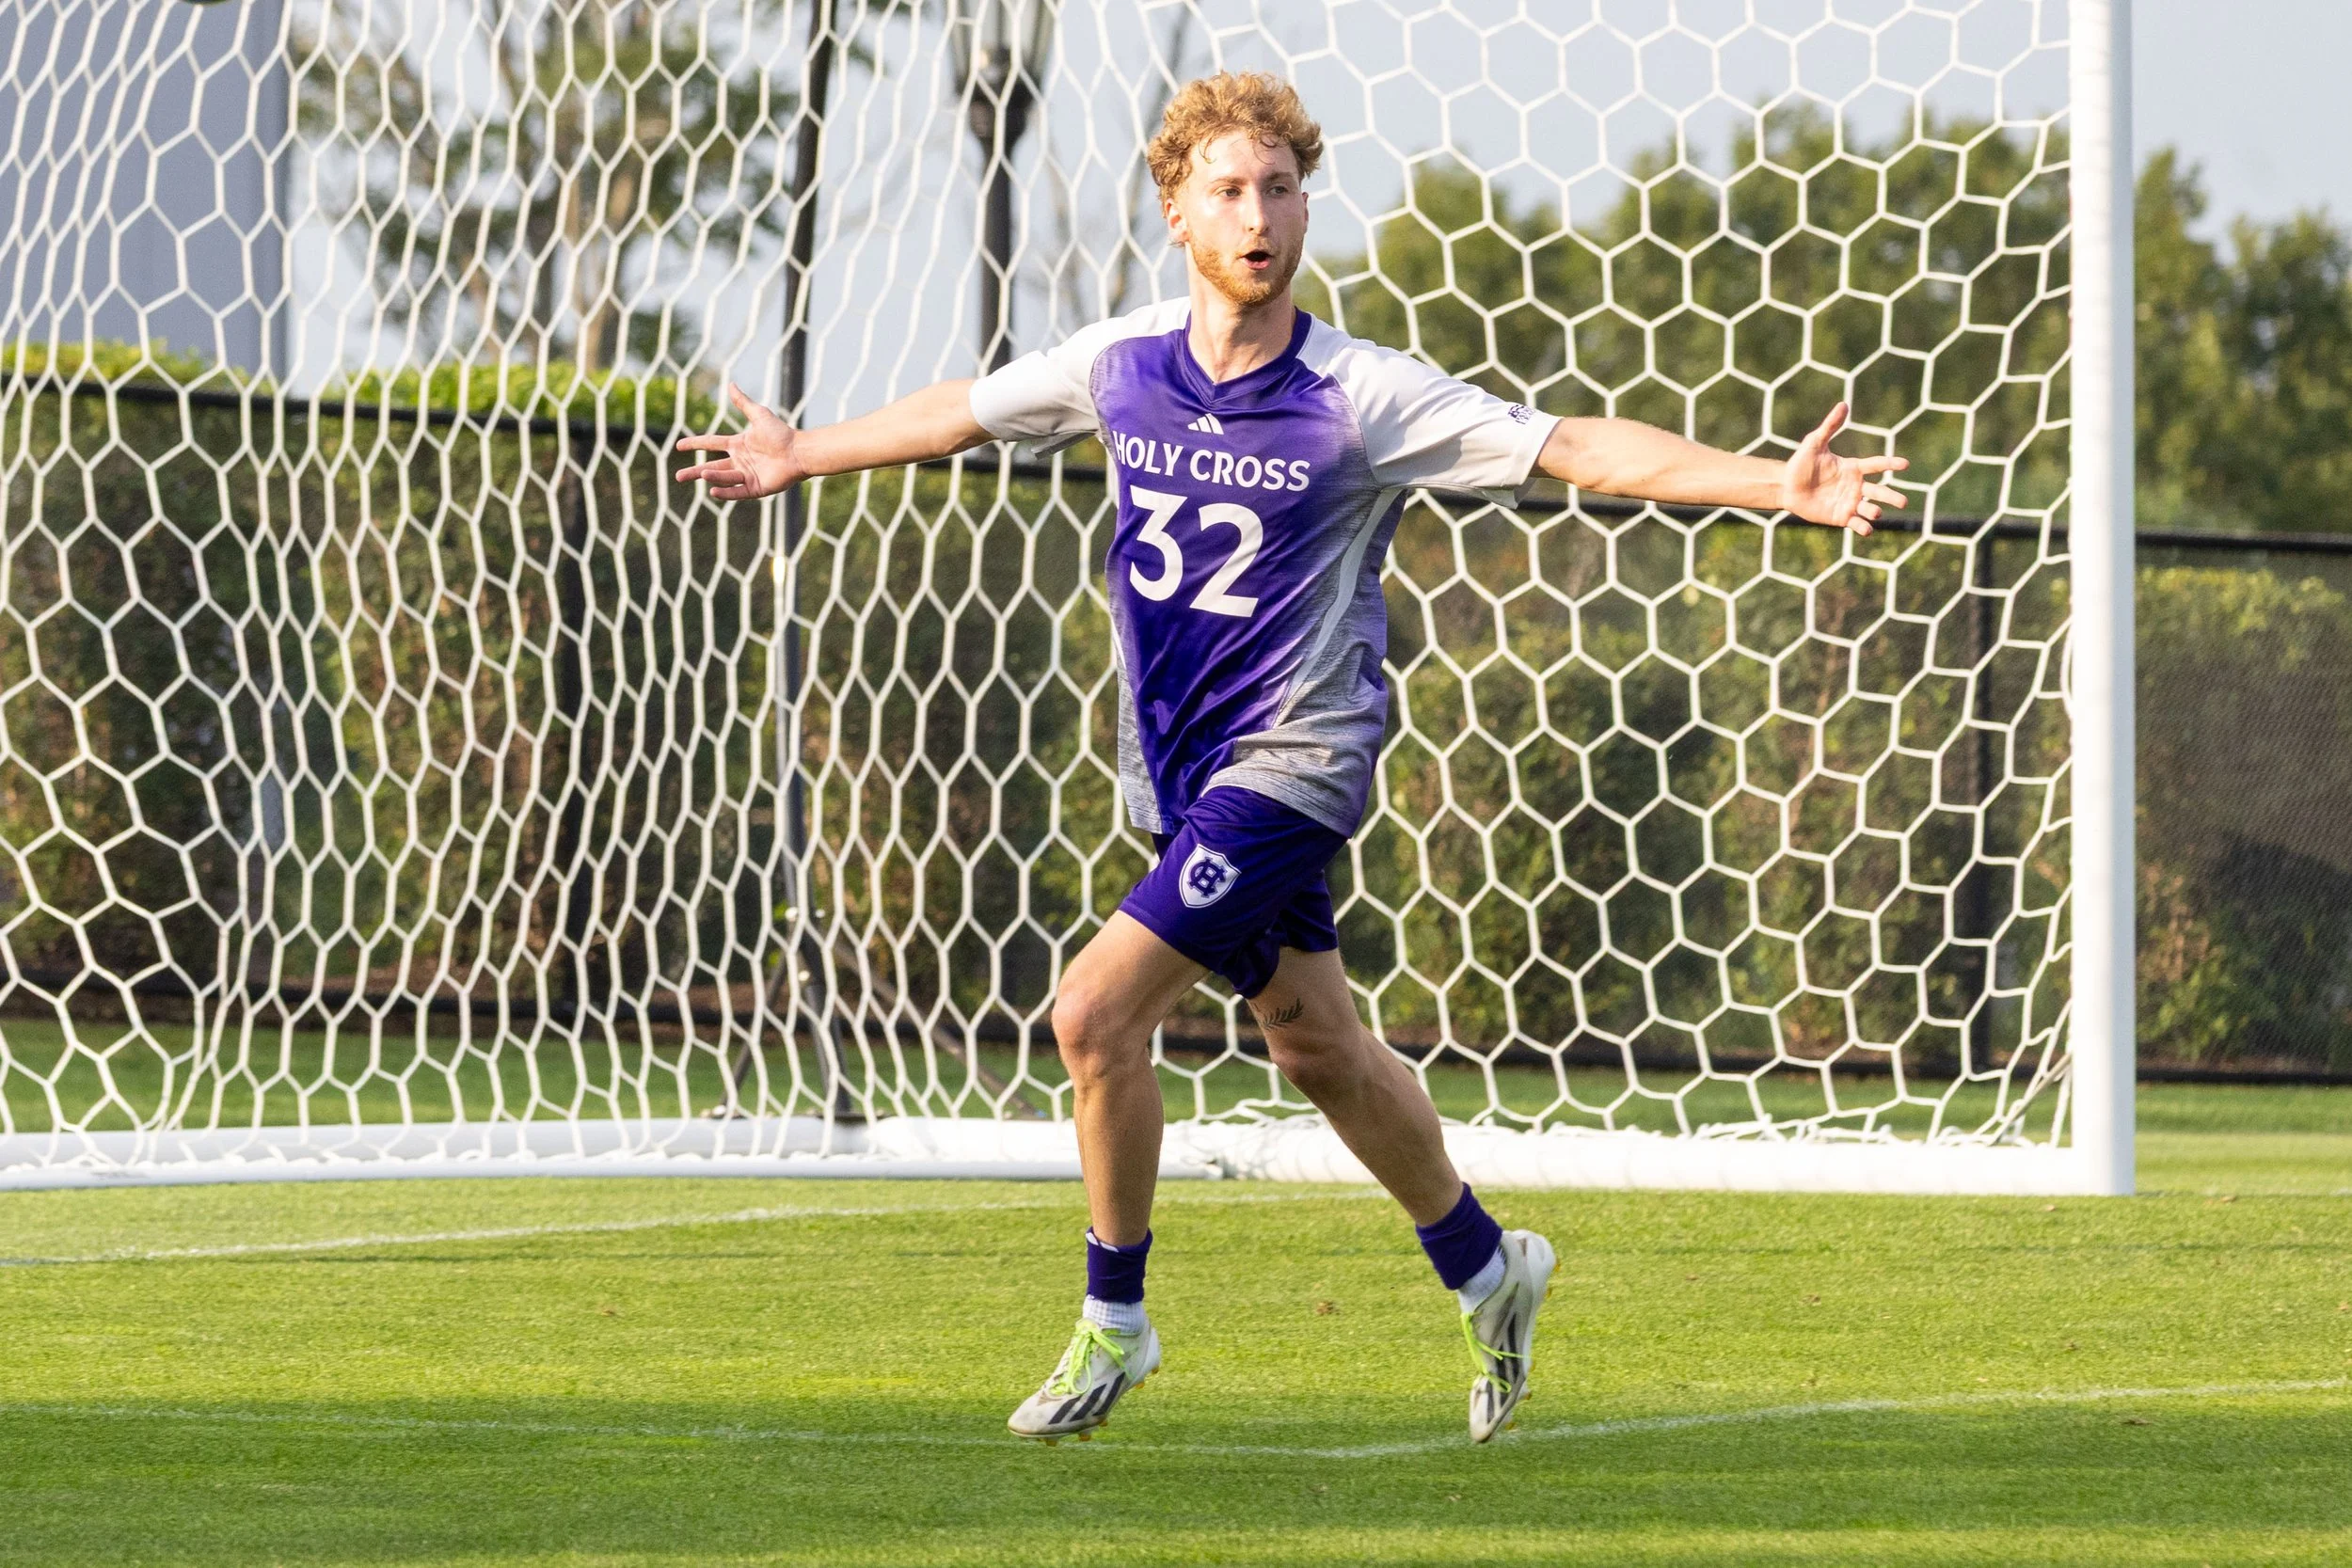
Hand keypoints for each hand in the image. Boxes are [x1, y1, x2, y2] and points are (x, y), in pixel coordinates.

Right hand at [673, 383, 803, 500]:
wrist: (799, 451)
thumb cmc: (781, 433)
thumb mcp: (758, 415)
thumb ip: (742, 402)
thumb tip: (730, 384)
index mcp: (738, 445)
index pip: (711, 444)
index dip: (695, 444)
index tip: (678, 446)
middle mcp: (740, 461)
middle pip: (713, 467)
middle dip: (695, 472)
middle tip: (678, 477)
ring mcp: (747, 476)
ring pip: (724, 477)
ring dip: (712, 476)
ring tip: (702, 474)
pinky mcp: (756, 488)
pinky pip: (738, 492)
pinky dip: (725, 492)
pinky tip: (713, 490)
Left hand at [1781, 403, 1908, 535]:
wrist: (1786, 486)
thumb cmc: (1801, 464)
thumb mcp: (1814, 443)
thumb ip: (1830, 426)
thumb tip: (1843, 404)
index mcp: (1854, 468)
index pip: (1876, 465)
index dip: (1891, 464)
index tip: (1905, 464)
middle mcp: (1856, 486)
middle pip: (1879, 491)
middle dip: (1891, 496)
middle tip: (1902, 502)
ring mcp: (1850, 502)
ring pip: (1870, 508)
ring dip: (1875, 511)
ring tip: (1876, 512)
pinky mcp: (1841, 517)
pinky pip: (1856, 523)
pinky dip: (1863, 527)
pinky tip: (1866, 529)